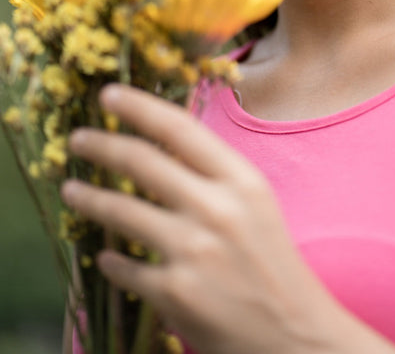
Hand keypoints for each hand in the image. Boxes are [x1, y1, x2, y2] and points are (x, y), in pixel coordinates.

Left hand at [60, 85, 338, 353]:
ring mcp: (193, 252)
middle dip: (100, 144)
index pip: (180, 128)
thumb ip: (213, 174)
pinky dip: (110, 259)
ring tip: (72, 189)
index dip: (138, 106)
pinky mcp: (175, 294)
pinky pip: (125, 266)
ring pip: (121, 210)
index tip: (108, 93)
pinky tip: (104, 255)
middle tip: (77, 138)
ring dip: (88, 196)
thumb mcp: (255, 204)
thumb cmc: (273, 263)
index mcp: (242, 181)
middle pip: (142, 161)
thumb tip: (160, 143)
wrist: (295, 334)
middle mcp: (216, 210)